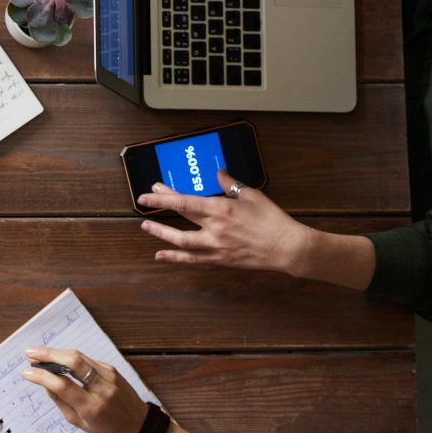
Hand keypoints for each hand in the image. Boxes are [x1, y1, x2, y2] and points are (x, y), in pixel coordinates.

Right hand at [21, 345, 148, 432]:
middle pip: (72, 361)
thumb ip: (60, 401)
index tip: (26, 373)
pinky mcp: (112, 369)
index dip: (41, 376)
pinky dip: (70, 358)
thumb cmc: (107, 430)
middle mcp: (102, 388)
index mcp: (91, 407)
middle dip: (47, 354)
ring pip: (79, 356)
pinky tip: (59, 360)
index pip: (62, 385)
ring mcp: (109, 376)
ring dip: (56, 352)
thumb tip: (44, 382)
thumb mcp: (79, 423)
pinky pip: (87, 360)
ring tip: (39, 354)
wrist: (139, 427)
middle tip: (29, 353)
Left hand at [138, 173, 314, 273]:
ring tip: (146, 227)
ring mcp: (216, 246)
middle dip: (160, 209)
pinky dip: (175, 258)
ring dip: (161, 234)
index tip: (149, 191)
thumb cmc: (272, 220)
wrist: (288, 247)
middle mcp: (215, 228)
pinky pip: (193, 259)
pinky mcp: (220, 259)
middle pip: (180, 217)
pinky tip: (161, 256)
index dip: (163, 197)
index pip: (184, 201)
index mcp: (221, 210)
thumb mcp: (252, 195)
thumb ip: (231, 184)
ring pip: (181, 241)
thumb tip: (218, 172)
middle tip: (144, 203)